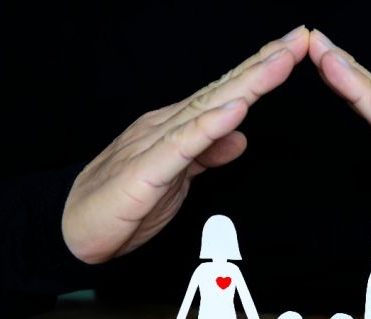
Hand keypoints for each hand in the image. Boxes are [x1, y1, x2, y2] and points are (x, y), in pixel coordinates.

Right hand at [62, 26, 309, 263]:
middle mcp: (169, 125)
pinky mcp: (146, 171)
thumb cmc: (123, 201)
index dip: (261, 72)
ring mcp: (156, 144)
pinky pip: (182, 145)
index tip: (293, 50)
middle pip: (224, 90)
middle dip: (264, 65)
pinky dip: (209, 126)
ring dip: (247, 84)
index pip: (226, 93)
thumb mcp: (178, 178)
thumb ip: (206, 154)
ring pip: (208, 108)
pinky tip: (235, 109)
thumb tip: (240, 136)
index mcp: (178, 127)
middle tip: (298, 39)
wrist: (72, 228)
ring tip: (279, 61)